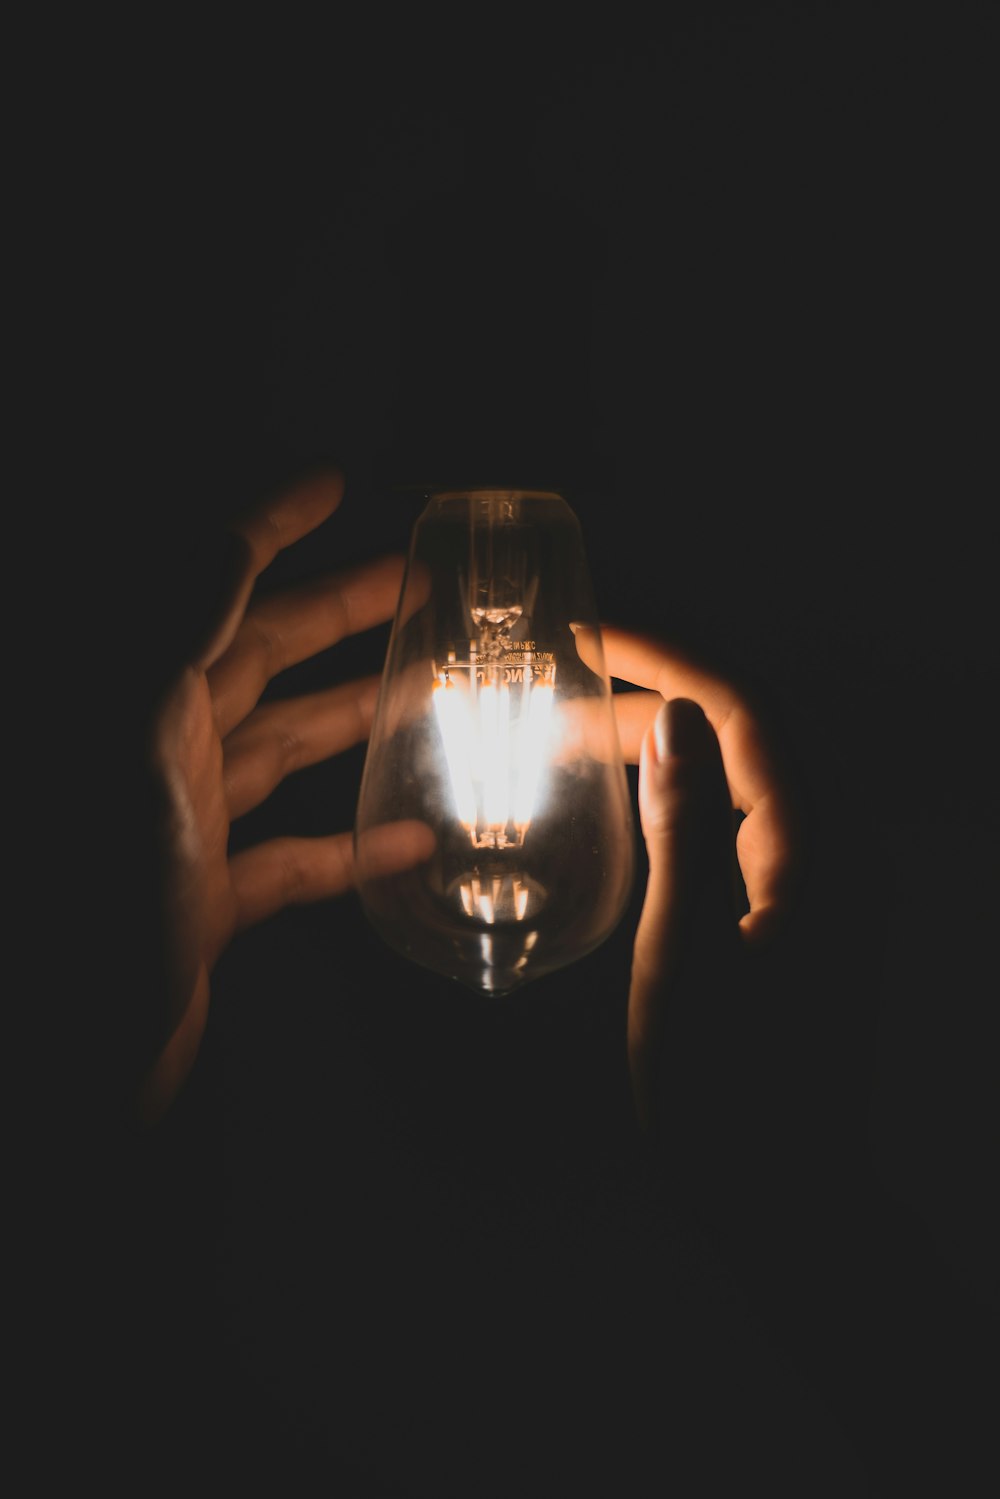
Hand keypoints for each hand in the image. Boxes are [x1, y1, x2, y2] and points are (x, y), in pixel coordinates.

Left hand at [133, 472, 430, 1126]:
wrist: (62, 1064)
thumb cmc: (87, 910)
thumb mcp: (126, 755)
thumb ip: (166, 645)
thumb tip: (220, 544)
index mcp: (137, 705)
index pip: (207, 586)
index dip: (268, 525)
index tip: (333, 484)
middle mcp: (155, 752)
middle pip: (258, 658)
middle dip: (337, 611)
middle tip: (417, 581)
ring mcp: (180, 827)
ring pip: (280, 749)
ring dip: (353, 715)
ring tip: (427, 688)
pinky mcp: (204, 901)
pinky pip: (290, 859)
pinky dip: (350, 844)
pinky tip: (412, 837)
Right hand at [601, 629, 803, 1147]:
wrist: (781, 1195)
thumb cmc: (728, 1088)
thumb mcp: (686, 954)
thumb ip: (685, 829)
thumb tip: (677, 716)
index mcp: (814, 847)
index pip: (747, 709)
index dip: (670, 658)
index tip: (594, 634)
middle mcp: (833, 846)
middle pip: (751, 730)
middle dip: (658, 694)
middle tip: (564, 693)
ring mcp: (823, 878)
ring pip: (746, 772)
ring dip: (669, 741)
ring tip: (580, 736)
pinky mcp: (804, 908)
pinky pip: (745, 816)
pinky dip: (686, 791)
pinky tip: (630, 802)